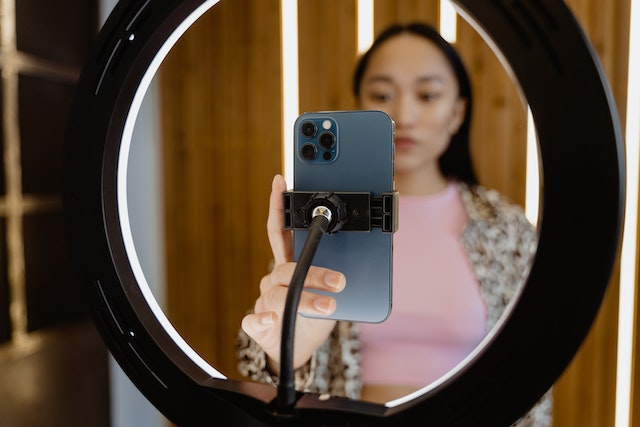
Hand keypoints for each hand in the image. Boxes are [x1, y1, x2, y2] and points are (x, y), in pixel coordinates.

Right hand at [241, 174, 344, 372]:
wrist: (297, 349)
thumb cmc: (312, 314)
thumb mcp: (328, 291)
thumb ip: (337, 273)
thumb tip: (373, 258)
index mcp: (288, 263)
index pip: (280, 230)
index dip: (279, 204)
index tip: (282, 180)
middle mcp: (273, 278)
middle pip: (287, 266)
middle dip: (314, 272)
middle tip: (340, 281)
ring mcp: (264, 301)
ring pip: (277, 293)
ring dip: (305, 298)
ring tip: (328, 306)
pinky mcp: (258, 324)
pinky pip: (253, 319)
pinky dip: (263, 318)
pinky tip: (273, 319)